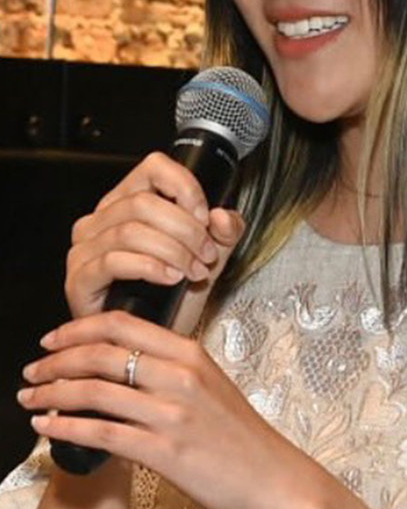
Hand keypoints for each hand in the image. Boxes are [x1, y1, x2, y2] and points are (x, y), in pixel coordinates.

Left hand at [19, 311, 314, 508]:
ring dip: (53, 393)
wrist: (275, 480)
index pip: (123, 324)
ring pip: (96, 391)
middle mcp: (181, 376)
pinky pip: (104, 432)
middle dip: (56, 360)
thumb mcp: (211, 387)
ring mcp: (173, 413)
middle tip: (32, 371)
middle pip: (102, 353)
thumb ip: (172, 371)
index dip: (78, 328)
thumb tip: (123, 366)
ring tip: (31, 398)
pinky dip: (68, 427)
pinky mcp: (166, 451)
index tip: (53, 339)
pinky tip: (48, 428)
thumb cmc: (241, 438)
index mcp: (191, 354)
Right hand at [65, 151, 244, 325]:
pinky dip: (149, 268)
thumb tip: (222, 217)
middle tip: (207, 253)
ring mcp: (85, 249)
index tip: (206, 216)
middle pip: (142, 203)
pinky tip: (171, 278)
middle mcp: (100, 220)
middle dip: (185, 229)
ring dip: (173, 251)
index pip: (153, 168)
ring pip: (130, 231)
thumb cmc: (174, 295)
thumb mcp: (212, 255)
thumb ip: (225, 231)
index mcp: (127, 201)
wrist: (152, 341)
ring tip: (195, 270)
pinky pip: (113, 262)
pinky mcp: (79, 280)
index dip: (184, 187)